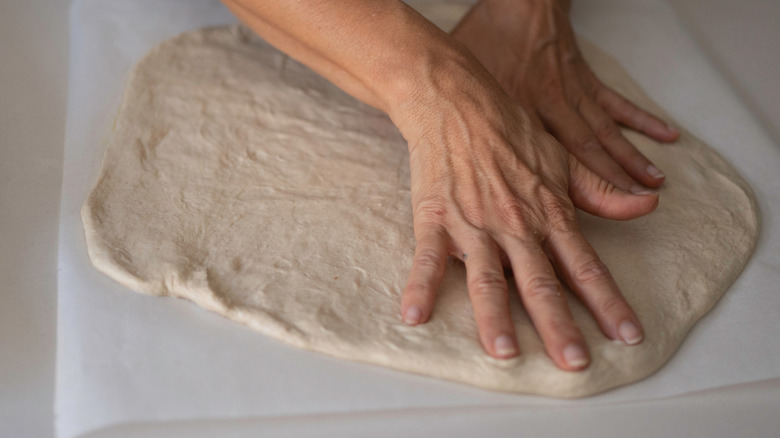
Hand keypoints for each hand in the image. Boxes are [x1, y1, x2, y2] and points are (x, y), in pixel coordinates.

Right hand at [390, 64, 655, 370]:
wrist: (456, 100)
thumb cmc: (508, 128)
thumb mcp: (562, 158)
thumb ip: (600, 190)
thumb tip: (649, 204)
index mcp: (548, 214)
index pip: (584, 267)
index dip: (608, 303)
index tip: (628, 336)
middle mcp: (516, 226)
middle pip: (540, 283)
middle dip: (559, 326)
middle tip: (575, 364)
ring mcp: (474, 224)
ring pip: (488, 278)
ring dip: (496, 318)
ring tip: (505, 353)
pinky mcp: (436, 219)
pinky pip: (428, 259)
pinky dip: (420, 287)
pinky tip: (414, 316)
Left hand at [451, 0, 678, 192]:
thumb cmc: (484, 39)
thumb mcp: (468, 80)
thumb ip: (465, 121)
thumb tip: (445, 160)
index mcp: (521, 112)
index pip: (548, 158)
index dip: (568, 190)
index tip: (586, 215)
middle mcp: (553, 106)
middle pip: (586, 151)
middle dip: (613, 184)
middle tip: (638, 209)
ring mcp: (574, 92)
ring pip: (606, 131)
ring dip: (631, 158)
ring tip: (655, 184)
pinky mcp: (585, 77)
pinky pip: (616, 103)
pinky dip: (640, 120)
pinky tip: (665, 134)